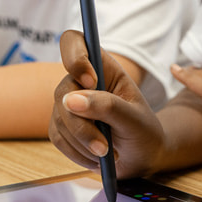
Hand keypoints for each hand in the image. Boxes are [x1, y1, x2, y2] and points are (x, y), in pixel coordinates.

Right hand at [49, 30, 165, 177]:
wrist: (141, 158)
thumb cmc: (144, 132)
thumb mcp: (134, 119)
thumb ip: (107, 106)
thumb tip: (71, 101)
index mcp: (103, 68)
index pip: (74, 42)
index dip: (75, 56)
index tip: (90, 81)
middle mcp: (81, 82)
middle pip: (62, 92)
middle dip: (82, 125)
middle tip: (105, 147)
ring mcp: (68, 104)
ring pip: (59, 119)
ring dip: (83, 143)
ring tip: (109, 153)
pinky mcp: (61, 126)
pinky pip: (58, 138)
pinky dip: (77, 153)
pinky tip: (96, 158)